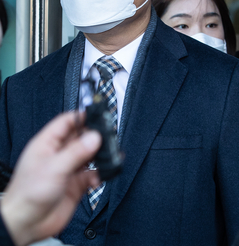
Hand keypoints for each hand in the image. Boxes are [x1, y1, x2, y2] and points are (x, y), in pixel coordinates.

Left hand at [1, 112, 100, 245]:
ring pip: (90, 155)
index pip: (67, 122)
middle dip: (96, 138)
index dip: (82, 117)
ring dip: (100, 156)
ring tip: (109, 157)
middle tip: (109, 139)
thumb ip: (76, 152)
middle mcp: (59, 154)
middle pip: (82, 137)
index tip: (99, 116)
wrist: (27, 223)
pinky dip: (99, 175)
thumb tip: (95, 137)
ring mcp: (68, 169)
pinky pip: (93, 174)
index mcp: (47, 144)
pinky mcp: (76, 184)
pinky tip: (98, 178)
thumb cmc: (28, 195)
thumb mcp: (54, 168)